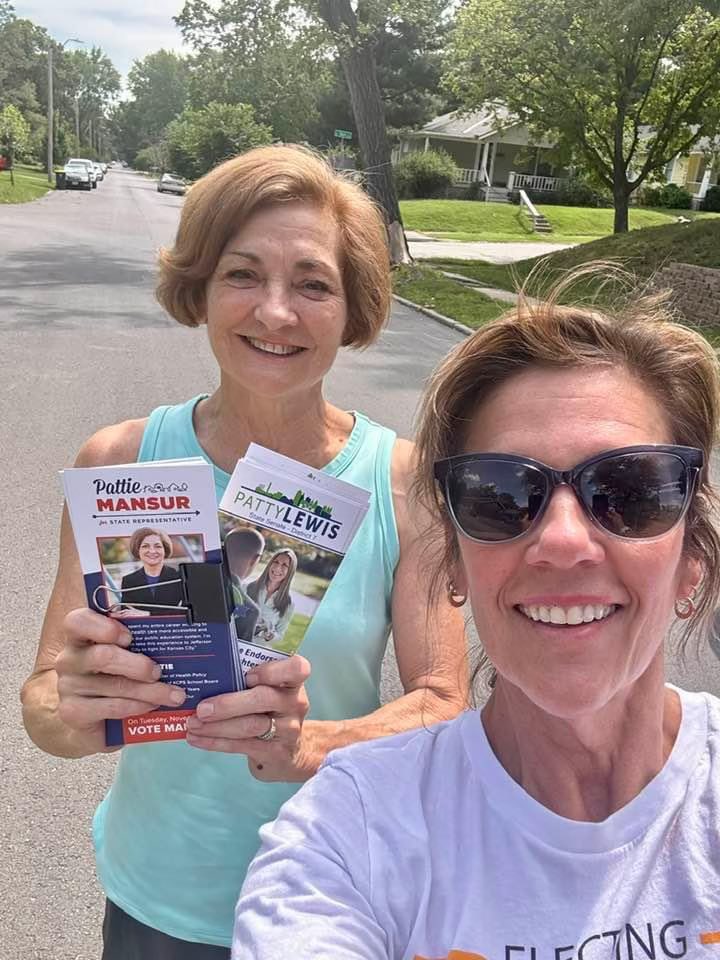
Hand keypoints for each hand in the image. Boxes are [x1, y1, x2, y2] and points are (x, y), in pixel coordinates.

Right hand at [55, 608, 187, 752]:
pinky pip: (111, 707)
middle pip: (102, 656)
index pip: (78, 621)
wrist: (97, 718)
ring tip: (172, 695)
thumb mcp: (126, 654)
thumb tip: (171, 640)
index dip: (103, 627)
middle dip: (138, 665)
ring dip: (148, 690)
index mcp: (81, 636)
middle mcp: (70, 659)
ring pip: (113, 685)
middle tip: (159, 672)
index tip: (129, 637)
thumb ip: (138, 642)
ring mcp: (68, 686)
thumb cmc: (116, 676)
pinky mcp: (72, 712)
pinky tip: (150, 706)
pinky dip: (136, 706)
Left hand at [185, 655, 310, 780]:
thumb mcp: (270, 689)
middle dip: (228, 704)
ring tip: (193, 723)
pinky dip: (215, 742)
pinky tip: (196, 738)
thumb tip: (204, 672)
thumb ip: (247, 678)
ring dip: (217, 726)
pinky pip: (241, 745)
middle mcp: (295, 702)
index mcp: (293, 680)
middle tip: (201, 708)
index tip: (247, 675)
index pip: (297, 668)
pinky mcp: (275, 752)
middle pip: (264, 699)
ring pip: (250, 725)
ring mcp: (288, 729)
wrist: (289, 750)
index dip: (271, 671)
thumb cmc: (270, 708)